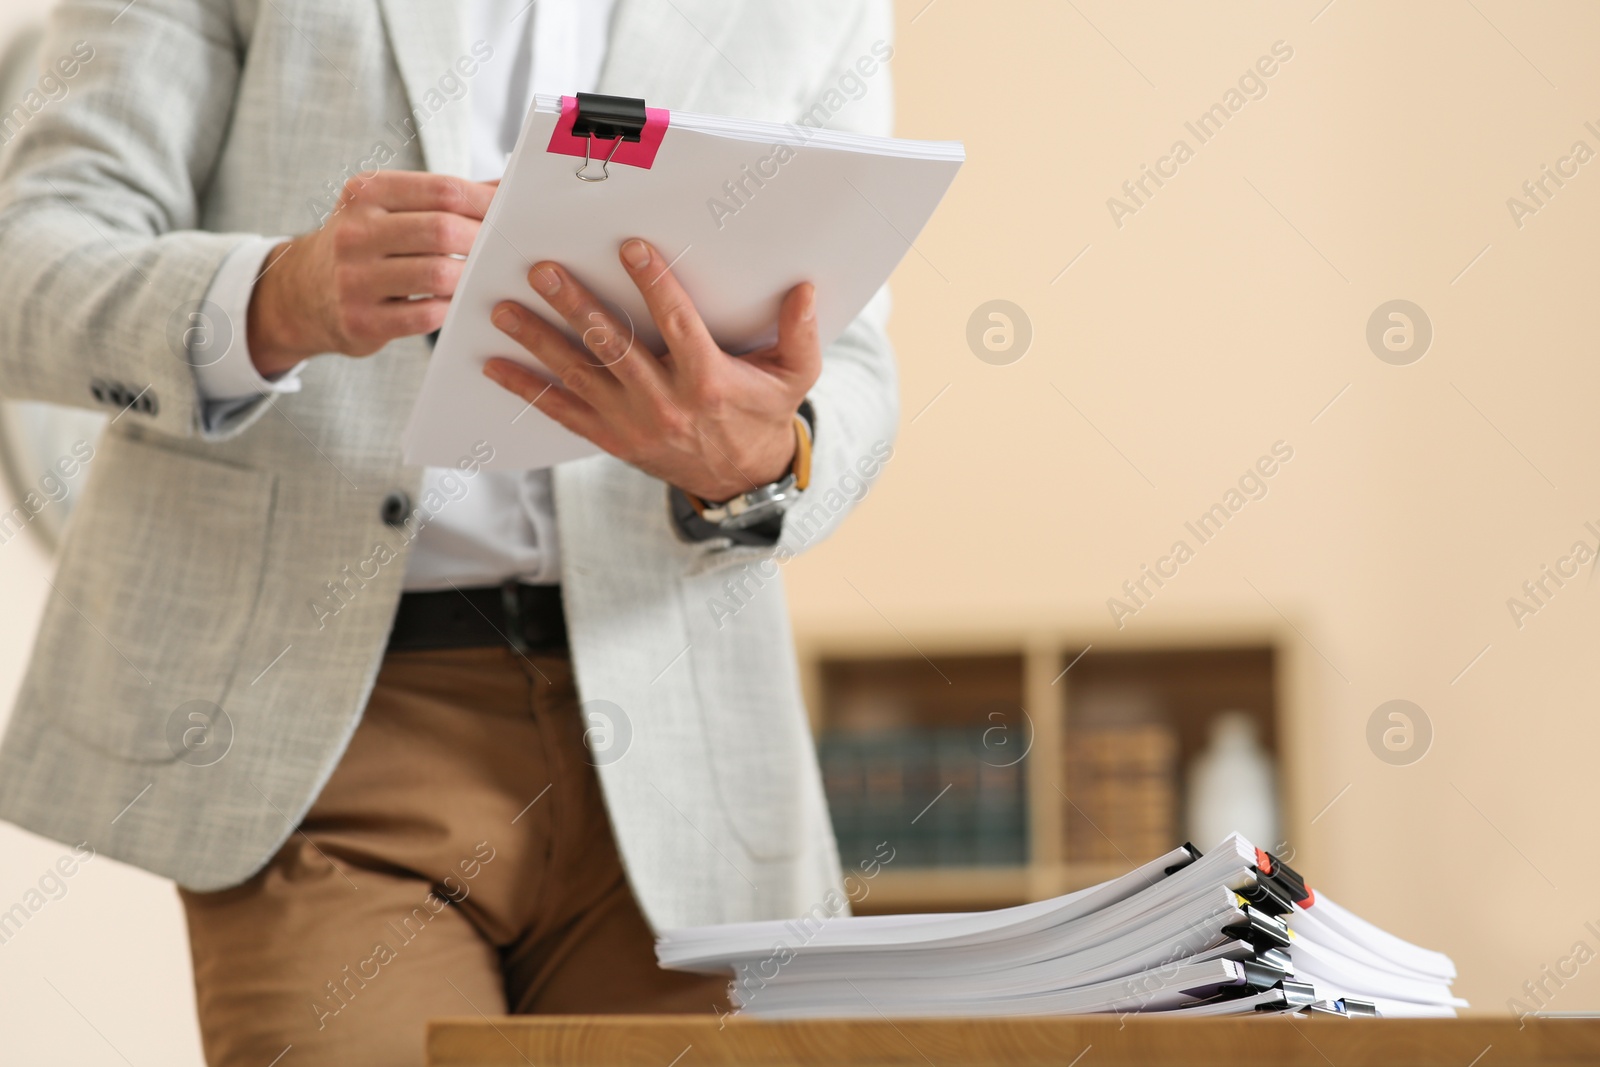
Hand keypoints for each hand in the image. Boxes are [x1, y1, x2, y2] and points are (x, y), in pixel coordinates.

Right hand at [247, 171, 497, 374]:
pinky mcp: (361, 321)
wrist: (304, 293)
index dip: (486, 203)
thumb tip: (509, 185)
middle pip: (442, 230)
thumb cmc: (368, 244)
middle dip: (483, 241)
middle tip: (507, 251)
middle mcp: (355, 231)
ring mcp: (354, 278)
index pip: (442, 190)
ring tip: (487, 276)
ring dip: (471, 277)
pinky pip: (426, 315)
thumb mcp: (389, 207)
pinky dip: (452, 308)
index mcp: (366, 192)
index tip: (513, 214)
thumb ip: (445, 197)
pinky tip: (459, 303)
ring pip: (437, 275)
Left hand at [482, 239, 820, 502]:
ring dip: (539, 341)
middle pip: (614, 348)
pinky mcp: (612, 438)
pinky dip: (528, 390)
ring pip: (580, 376)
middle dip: (575, 306)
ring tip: (505, 309)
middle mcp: (666, 404)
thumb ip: (801, 333)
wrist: (741, 479)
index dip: (653, 285)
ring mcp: (634, 424)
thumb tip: (804, 289)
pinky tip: (496, 365)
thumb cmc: (764, 415)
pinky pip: (563, 413)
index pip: (677, 325)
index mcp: (709, 382)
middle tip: (543, 270)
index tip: (630, 248)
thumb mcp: (795, 377)